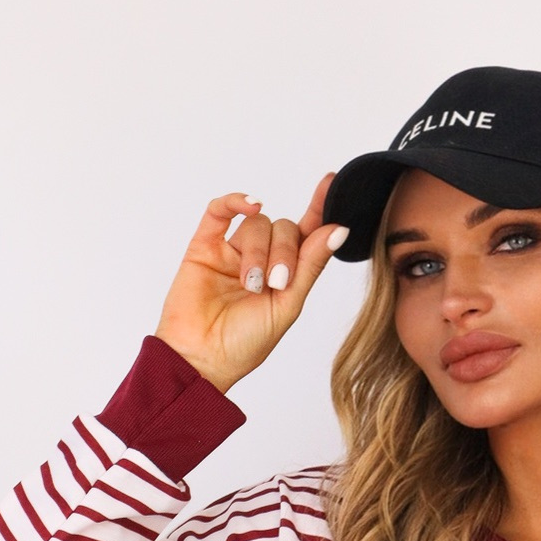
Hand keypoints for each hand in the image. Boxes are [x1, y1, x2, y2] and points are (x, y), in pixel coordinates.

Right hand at [153, 175, 344, 393]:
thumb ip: (311, 265)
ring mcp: (232, 251)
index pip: (307, 235)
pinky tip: (252, 205)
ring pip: (257, 224)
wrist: (202, 359)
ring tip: (249, 284)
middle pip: (284, 228)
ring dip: (258, 251)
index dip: (320, 209)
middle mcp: (261, 259)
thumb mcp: (288, 305)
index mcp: (285, 276)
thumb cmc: (244, 343)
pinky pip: (220, 210)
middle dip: (285, 253)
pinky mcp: (204, 245)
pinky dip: (236, 201)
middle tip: (275, 283)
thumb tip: (339, 230)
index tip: (331, 182)